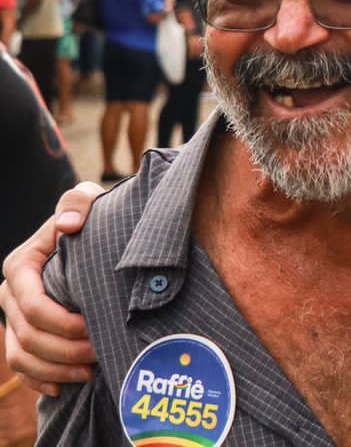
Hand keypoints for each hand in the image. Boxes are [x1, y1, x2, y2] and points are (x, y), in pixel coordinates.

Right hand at [1, 182, 103, 393]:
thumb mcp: (86, 200)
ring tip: (92, 370)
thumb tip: (68, 225)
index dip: (60, 322)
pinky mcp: (24, 335)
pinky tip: (66, 388)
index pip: (31, 304)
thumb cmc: (91, 217)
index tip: (93, 325)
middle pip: (29, 335)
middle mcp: (11, 295)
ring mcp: (14, 318)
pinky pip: (22, 368)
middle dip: (65, 349)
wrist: (91, 236)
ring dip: (56, 370)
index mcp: (21, 265)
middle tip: (101, 351)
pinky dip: (42, 381)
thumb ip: (78, 203)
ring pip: (22, 356)